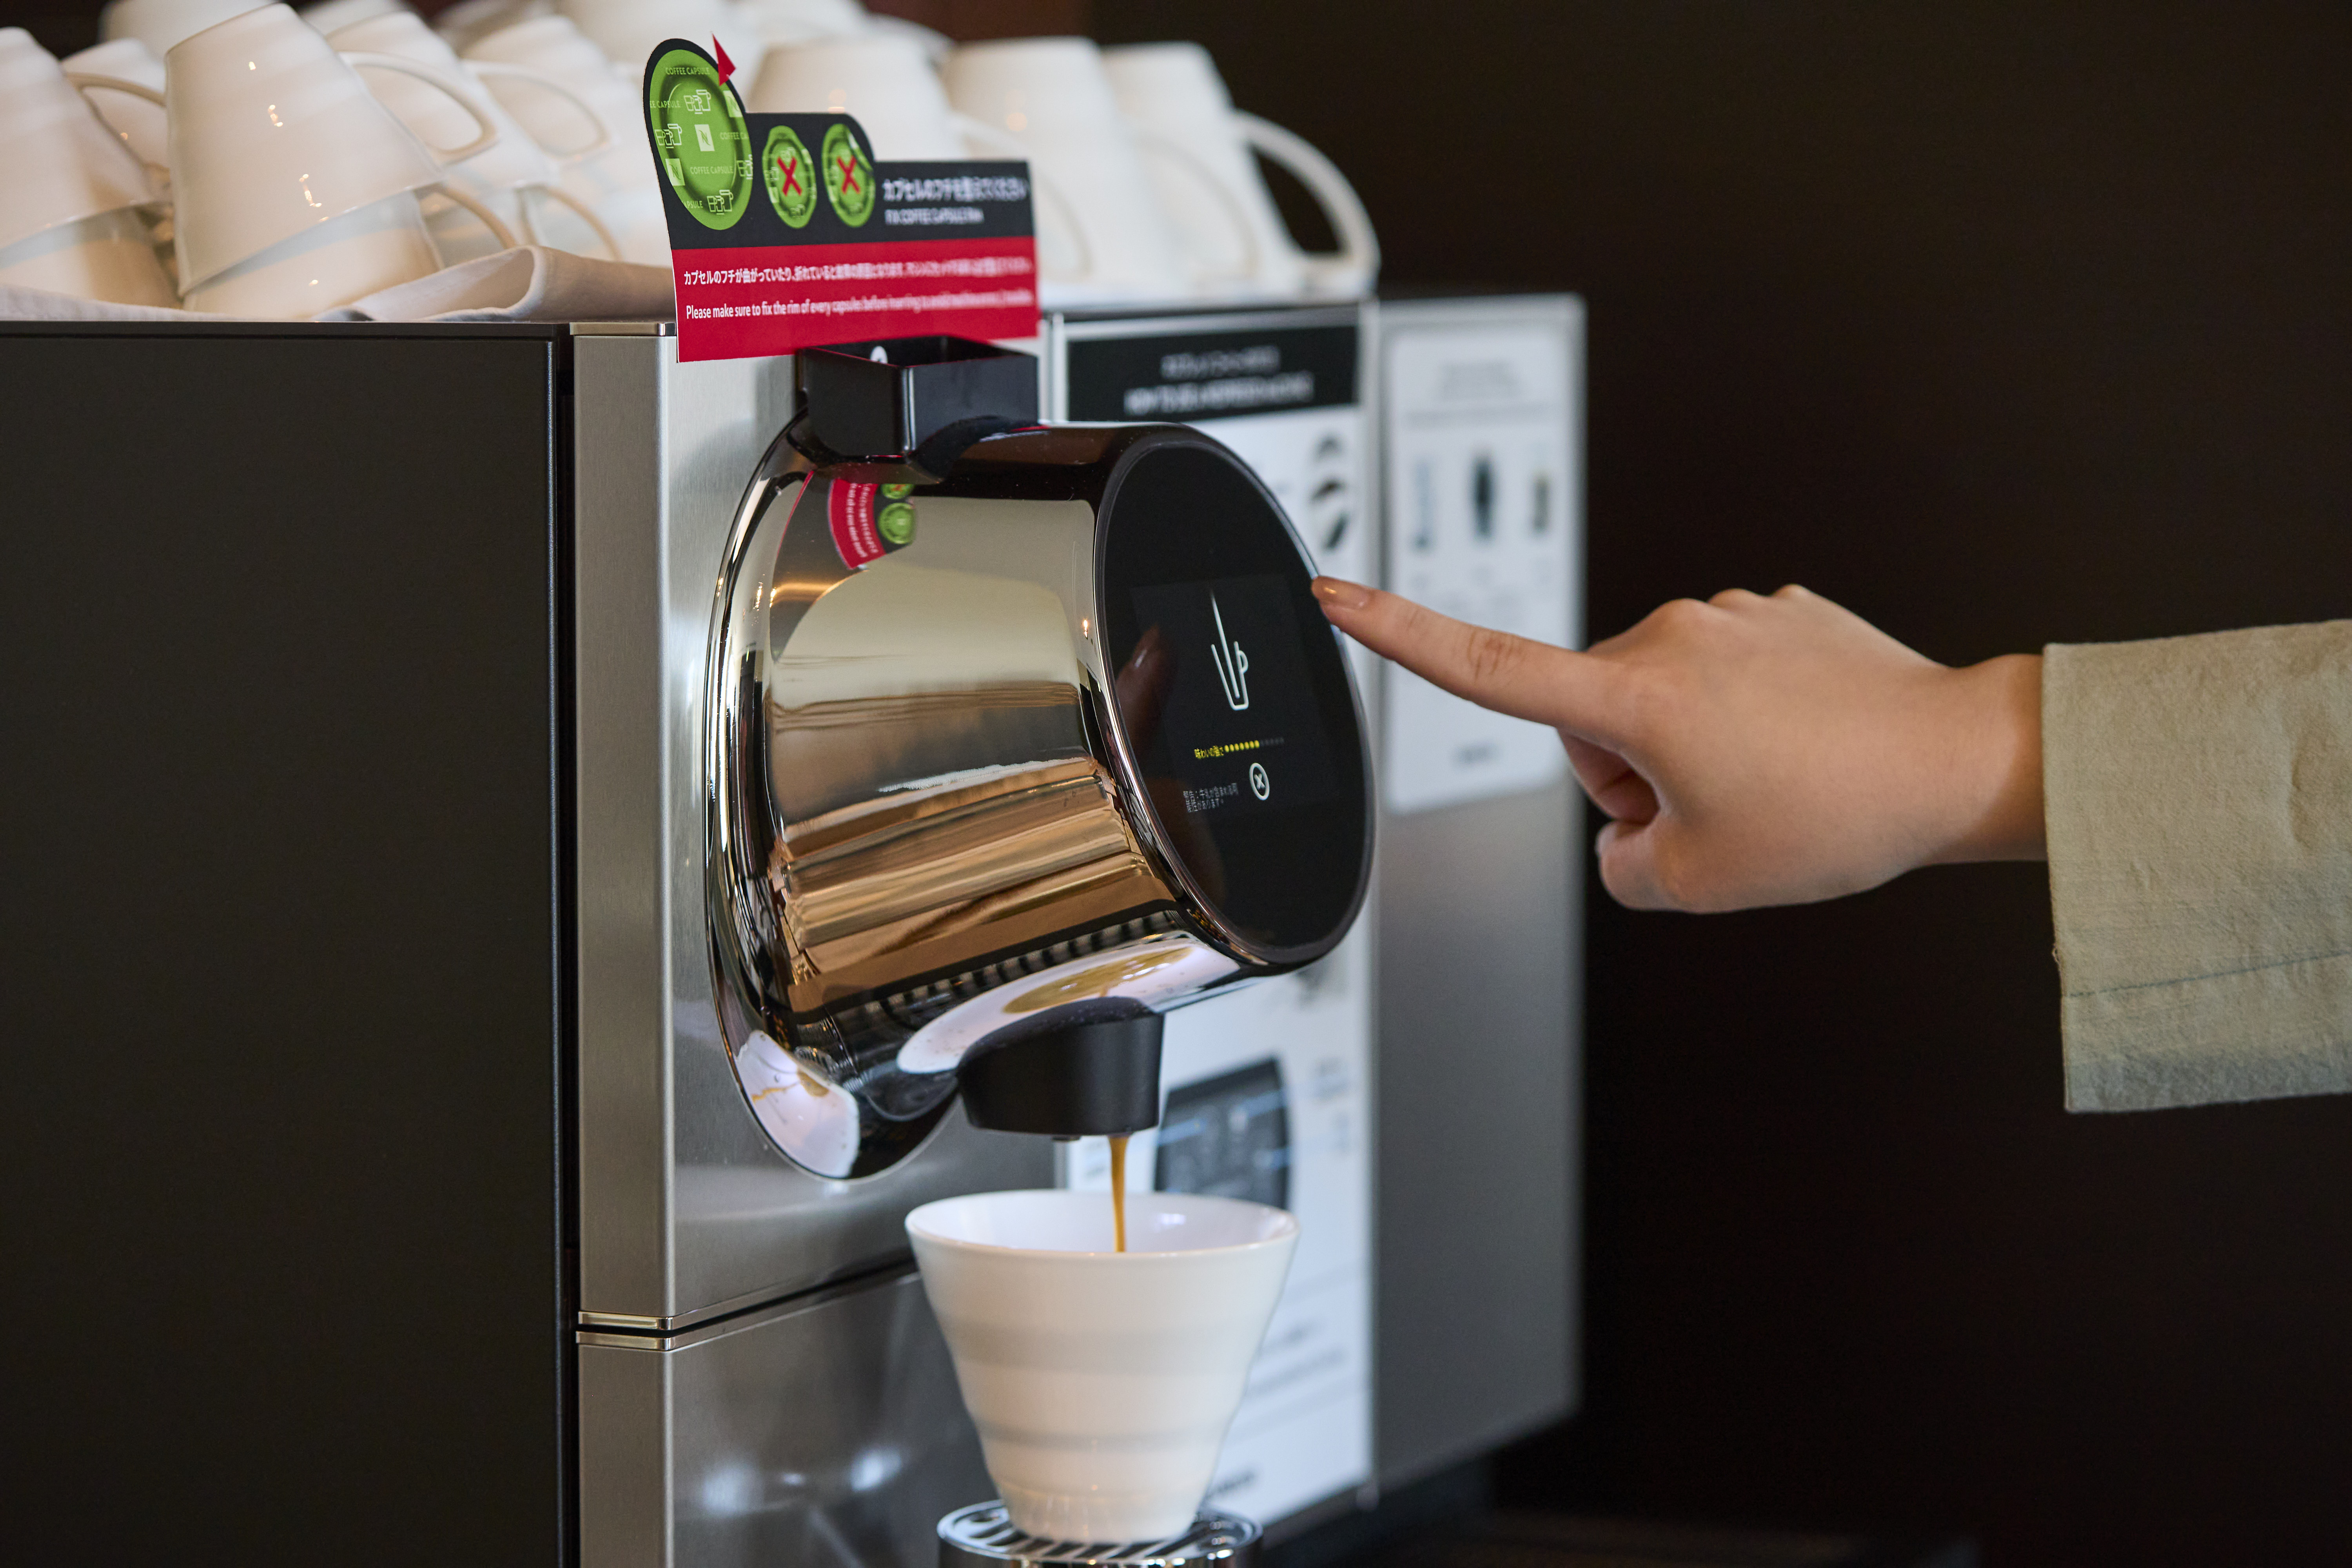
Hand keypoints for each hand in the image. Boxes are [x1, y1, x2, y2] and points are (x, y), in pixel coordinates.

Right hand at [1312, 579, 2043, 910]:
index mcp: (1634, 696)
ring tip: (1771, 785)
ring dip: (1690, 750)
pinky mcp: (1779, 615)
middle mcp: (1671, 636)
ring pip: (1659, 700)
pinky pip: (1723, 677)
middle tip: (1713, 814)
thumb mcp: (1697, 884)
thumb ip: (1621, 869)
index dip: (1394, 633)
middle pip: (1591, 721)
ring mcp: (1729, 617)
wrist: (1960, 759)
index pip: (1485, 665)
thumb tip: (1626, 833)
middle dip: (1630, 774)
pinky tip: (1803, 747)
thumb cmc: (1837, 814)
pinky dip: (1745, 720)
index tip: (1332, 593)